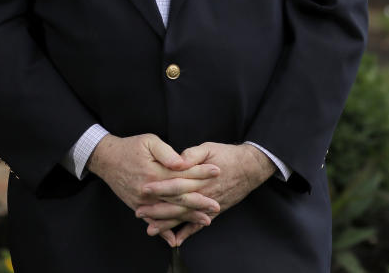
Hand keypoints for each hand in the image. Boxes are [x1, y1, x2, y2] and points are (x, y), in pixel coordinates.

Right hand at [87, 134, 221, 245]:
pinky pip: (153, 220)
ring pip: (169, 211)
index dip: (201, 173)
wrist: (106, 159)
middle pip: (179, 198)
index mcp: (154, 173)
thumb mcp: (149, 142)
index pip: (183, 175)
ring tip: (205, 220)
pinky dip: (164, 231)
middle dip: (200, 202)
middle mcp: (149, 190)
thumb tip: (183, 163)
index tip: (217, 171)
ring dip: (188, 217)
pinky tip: (174, 239)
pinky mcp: (137, 206)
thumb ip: (167, 153)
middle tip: (217, 205)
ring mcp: (142, 201)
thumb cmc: (130, 147)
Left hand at [141, 142, 275, 245]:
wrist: (250, 168)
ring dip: (168, 224)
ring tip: (150, 229)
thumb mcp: (209, 148)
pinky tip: (176, 240)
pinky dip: (188, 233)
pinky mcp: (214, 211)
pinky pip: (199, 225)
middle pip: (177, 204)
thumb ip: (192, 154)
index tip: (144, 189)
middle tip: (139, 213)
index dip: (159, 187)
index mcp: (199, 177)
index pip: (176, 184)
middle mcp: (203, 194)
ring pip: (185, 217)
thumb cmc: (227, 155)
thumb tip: (178, 160)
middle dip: (157, 210)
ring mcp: (208, 205)